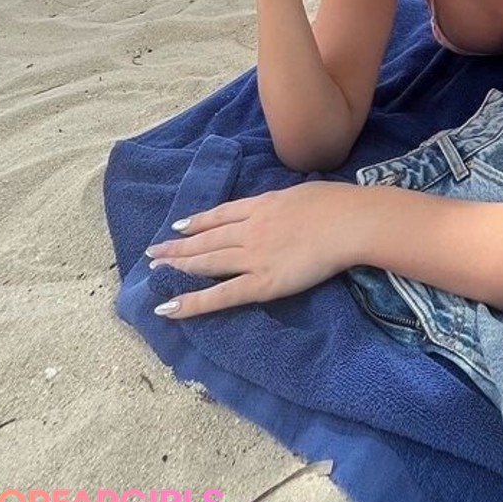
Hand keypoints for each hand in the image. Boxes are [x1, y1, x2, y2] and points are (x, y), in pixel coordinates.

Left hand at [145, 181, 360, 317]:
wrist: (348, 222)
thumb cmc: (336, 204)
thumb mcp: (302, 192)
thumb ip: (284, 203)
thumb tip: (282, 208)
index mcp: (261, 205)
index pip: (222, 214)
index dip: (199, 221)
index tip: (179, 226)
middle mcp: (249, 229)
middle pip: (206, 239)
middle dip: (178, 246)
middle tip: (154, 252)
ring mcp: (252, 257)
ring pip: (207, 263)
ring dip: (179, 267)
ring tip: (156, 271)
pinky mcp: (261, 283)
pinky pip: (221, 295)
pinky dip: (193, 303)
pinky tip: (170, 308)